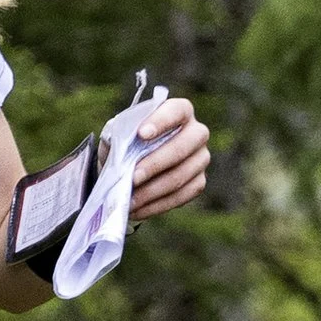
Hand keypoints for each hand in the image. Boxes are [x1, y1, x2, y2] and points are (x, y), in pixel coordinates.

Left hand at [130, 94, 210, 220]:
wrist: (134, 163)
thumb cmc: (128, 142)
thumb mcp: (119, 133)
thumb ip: (119, 136)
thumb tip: (118, 149)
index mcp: (180, 111)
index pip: (175, 112)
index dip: (160, 122)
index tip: (141, 134)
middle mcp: (197, 133)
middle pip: (181, 148)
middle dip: (154, 165)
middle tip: (132, 178)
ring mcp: (201, 159)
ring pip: (180, 176)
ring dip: (152, 191)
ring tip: (130, 199)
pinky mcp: (199, 182)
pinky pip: (181, 196)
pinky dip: (157, 205)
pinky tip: (138, 209)